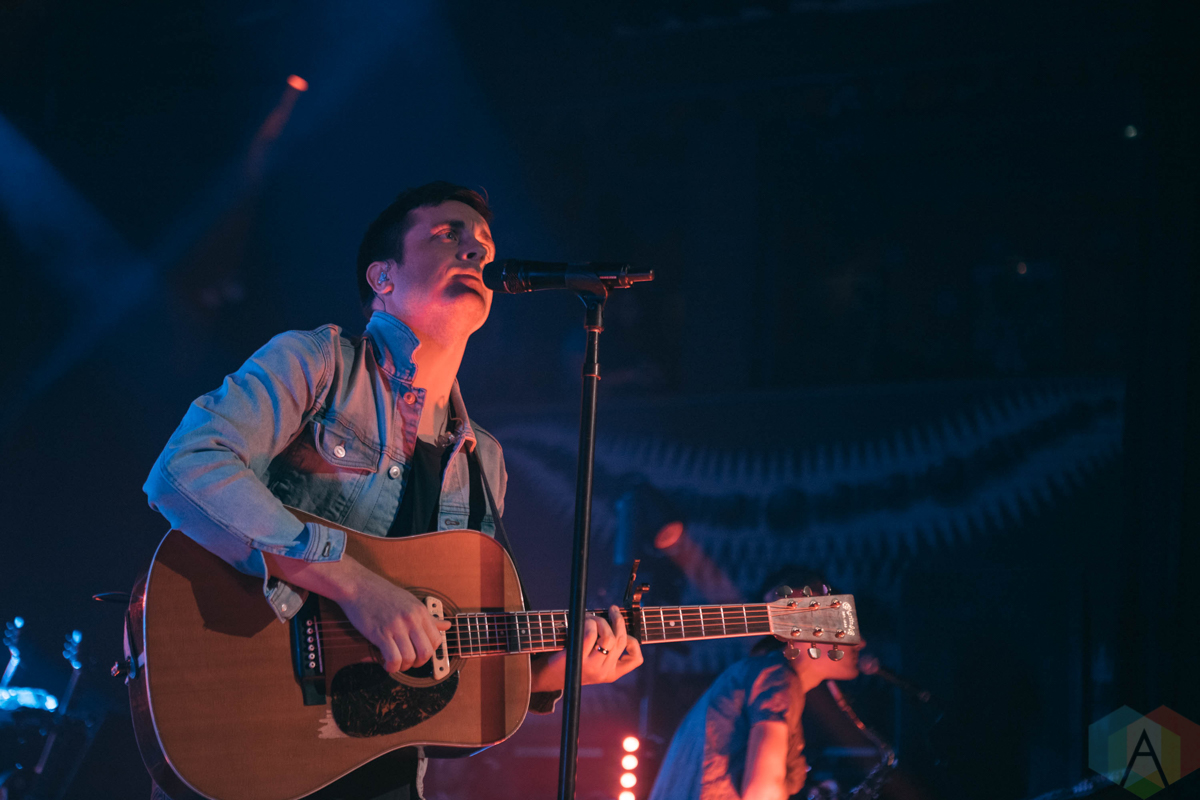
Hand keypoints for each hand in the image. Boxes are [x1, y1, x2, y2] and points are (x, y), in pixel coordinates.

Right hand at [337, 568, 451, 673]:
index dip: (429, 651)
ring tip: (396, 662)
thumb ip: (428, 617)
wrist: (359, 586)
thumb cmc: (383, 594)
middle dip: (418, 662)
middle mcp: (411, 619)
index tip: (419, 652)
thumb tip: (447, 626)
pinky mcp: (380, 634)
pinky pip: (393, 658)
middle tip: (409, 661)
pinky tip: (387, 663)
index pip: (436, 640)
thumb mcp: (410, 601)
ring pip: (410, 658)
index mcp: (420, 611)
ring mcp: (396, 627)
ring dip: (404, 666)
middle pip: (426, 652)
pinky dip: (392, 667)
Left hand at [531, 605, 643, 692]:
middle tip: (612, 609)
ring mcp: (593, 668)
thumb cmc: (569, 662)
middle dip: (617, 620)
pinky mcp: (580, 660)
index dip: (635, 642)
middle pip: (621, 640)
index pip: (636, 660)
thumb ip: (603, 647)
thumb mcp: (591, 660)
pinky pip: (591, 634)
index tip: (624, 630)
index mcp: (611, 674)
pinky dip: (589, 622)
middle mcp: (605, 673)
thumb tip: (614, 621)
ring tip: (590, 617)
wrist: (545, 678)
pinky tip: (583, 621)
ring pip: (609, 637)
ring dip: (601, 621)